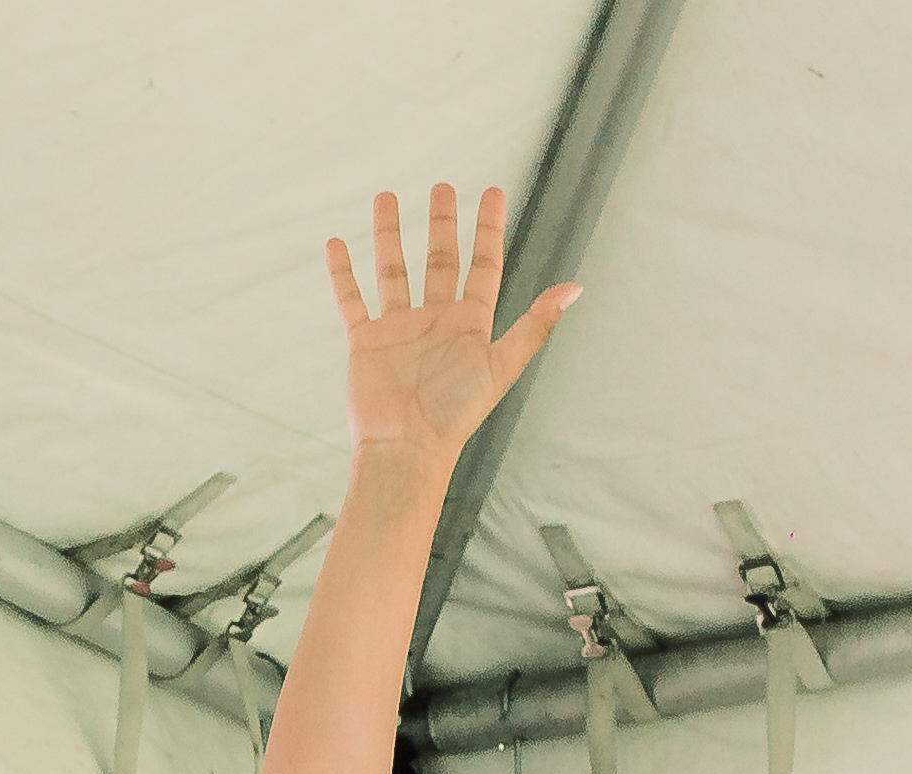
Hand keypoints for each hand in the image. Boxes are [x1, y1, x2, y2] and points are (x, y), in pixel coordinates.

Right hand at [329, 184, 579, 475]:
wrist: (406, 447)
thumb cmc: (456, 413)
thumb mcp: (501, 364)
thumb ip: (535, 325)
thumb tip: (575, 288)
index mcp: (470, 324)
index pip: (483, 265)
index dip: (489, 229)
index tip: (492, 192)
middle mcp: (435, 320)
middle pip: (440, 260)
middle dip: (442, 223)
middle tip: (442, 187)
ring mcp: (399, 329)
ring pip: (393, 270)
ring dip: (389, 235)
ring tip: (386, 197)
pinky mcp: (366, 341)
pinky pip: (351, 299)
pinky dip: (342, 273)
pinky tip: (335, 243)